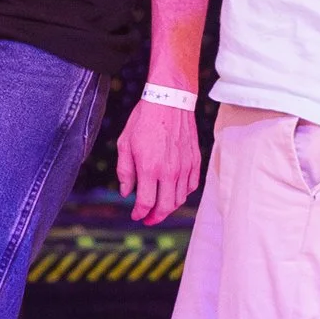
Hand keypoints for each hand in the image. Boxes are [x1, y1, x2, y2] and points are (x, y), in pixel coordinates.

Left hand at [117, 97, 202, 224]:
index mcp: (149, 167)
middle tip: (147, 218)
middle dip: (155, 217)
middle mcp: (169, 171)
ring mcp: (184, 167)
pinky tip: (174, 191)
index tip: (135, 215)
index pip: (146, 203)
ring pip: (179, 199)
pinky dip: (183, 193)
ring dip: (168, 207)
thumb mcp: (125, 144)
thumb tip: (126, 192)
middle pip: (165, 207)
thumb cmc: (144, 120)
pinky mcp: (195, 160)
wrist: (170, 100)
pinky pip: (192, 186)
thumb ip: (125, 171)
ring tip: (159, 207)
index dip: (139, 213)